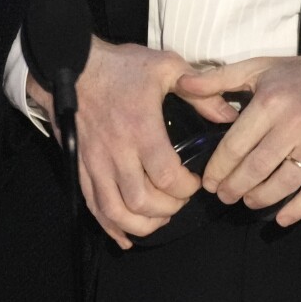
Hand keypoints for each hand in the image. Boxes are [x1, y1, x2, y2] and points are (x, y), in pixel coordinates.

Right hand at [30, 39, 202, 248]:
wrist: (70, 65)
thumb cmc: (120, 66)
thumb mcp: (166, 67)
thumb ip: (201, 92)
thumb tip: (230, 114)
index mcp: (141, 129)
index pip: (166, 176)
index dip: (186, 189)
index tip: (195, 183)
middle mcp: (116, 152)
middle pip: (142, 201)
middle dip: (168, 210)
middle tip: (179, 200)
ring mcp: (95, 163)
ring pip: (116, 211)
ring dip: (141, 224)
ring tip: (158, 219)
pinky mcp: (80, 167)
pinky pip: (93, 206)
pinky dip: (110, 227)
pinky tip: (126, 236)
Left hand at [175, 39, 300, 227]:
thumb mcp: (260, 68)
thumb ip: (219, 78)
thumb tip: (182, 84)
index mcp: (270, 101)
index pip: (234, 146)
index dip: (217, 169)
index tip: (208, 182)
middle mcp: (294, 123)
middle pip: (255, 169)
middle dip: (233, 188)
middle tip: (224, 196)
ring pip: (282, 184)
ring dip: (260, 199)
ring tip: (248, 201)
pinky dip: (297, 210)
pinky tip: (282, 218)